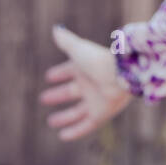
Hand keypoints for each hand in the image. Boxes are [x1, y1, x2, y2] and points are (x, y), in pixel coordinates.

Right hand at [40, 25, 132, 140]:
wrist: (122, 75)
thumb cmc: (99, 60)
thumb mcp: (78, 50)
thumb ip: (66, 41)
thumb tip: (56, 28)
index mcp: (85, 68)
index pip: (69, 71)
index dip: (59, 74)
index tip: (48, 77)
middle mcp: (90, 85)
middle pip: (71, 92)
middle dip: (58, 95)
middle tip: (44, 98)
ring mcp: (96, 100)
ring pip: (77, 111)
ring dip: (64, 117)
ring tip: (51, 121)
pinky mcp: (101, 114)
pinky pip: (86, 125)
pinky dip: (75, 131)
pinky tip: (62, 136)